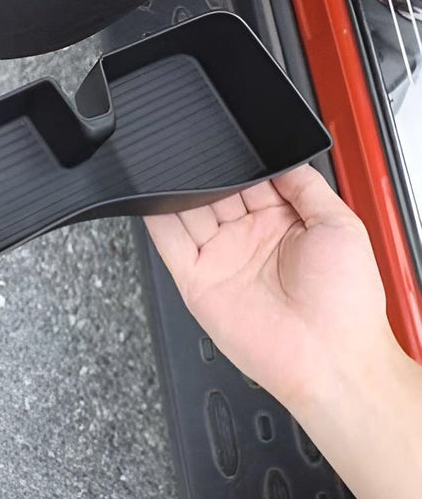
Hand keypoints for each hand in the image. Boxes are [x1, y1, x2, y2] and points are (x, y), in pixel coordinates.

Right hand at [145, 164, 393, 408]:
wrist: (329, 357)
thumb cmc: (346, 303)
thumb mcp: (341, 226)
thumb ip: (308, 187)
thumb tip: (284, 159)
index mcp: (282, 224)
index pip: (250, 179)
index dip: (241, 160)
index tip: (231, 141)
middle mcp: (248, 239)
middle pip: (215, 191)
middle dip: (207, 170)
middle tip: (200, 152)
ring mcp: (221, 258)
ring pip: (188, 210)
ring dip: (180, 187)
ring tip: (175, 167)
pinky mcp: (197, 279)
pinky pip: (169, 241)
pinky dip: (155, 216)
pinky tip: (153, 193)